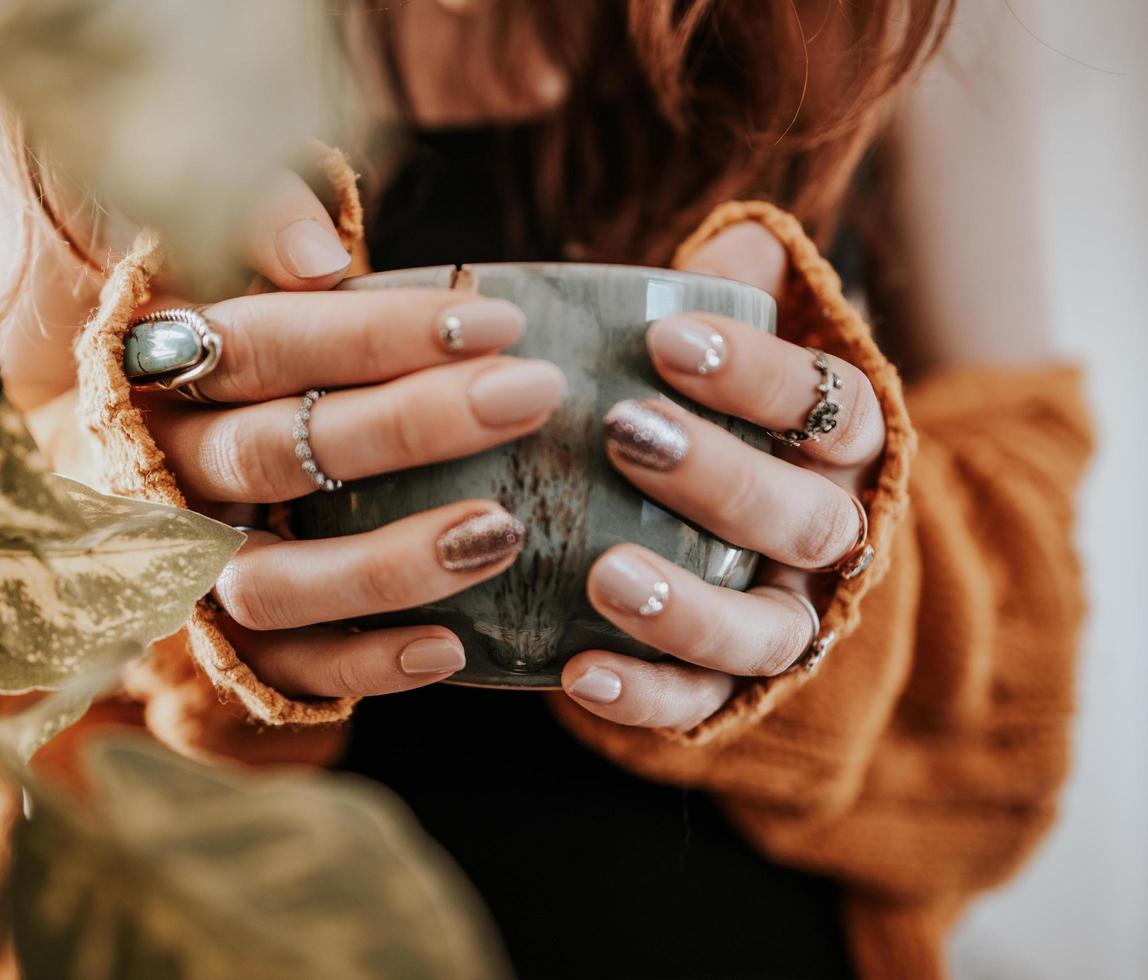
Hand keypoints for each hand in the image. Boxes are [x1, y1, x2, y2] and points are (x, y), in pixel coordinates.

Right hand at [10, 171, 566, 698]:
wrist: (122, 478)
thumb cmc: (225, 368)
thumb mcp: (228, 283)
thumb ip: (260, 235)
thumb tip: (317, 252)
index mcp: (159, 372)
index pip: (259, 346)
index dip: (373, 334)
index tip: (496, 321)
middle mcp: (162, 474)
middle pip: (272, 456)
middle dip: (408, 426)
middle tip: (530, 396)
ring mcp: (186, 569)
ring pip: (268, 584)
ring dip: (386, 563)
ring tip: (503, 531)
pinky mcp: (219, 645)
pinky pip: (282, 671)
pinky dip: (363, 666)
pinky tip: (453, 646)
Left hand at [560, 222, 884, 729]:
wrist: (720, 521)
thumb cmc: (710, 410)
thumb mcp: (727, 345)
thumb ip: (735, 294)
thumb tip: (737, 238)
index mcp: (841, 445)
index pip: (832, 404)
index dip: (761, 375)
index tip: (670, 338)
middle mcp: (830, 534)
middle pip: (803, 518)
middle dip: (719, 478)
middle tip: (625, 433)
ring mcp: (785, 616)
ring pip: (768, 630)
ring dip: (689, 607)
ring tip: (605, 574)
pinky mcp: (730, 684)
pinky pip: (703, 704)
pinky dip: (648, 695)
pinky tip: (580, 672)